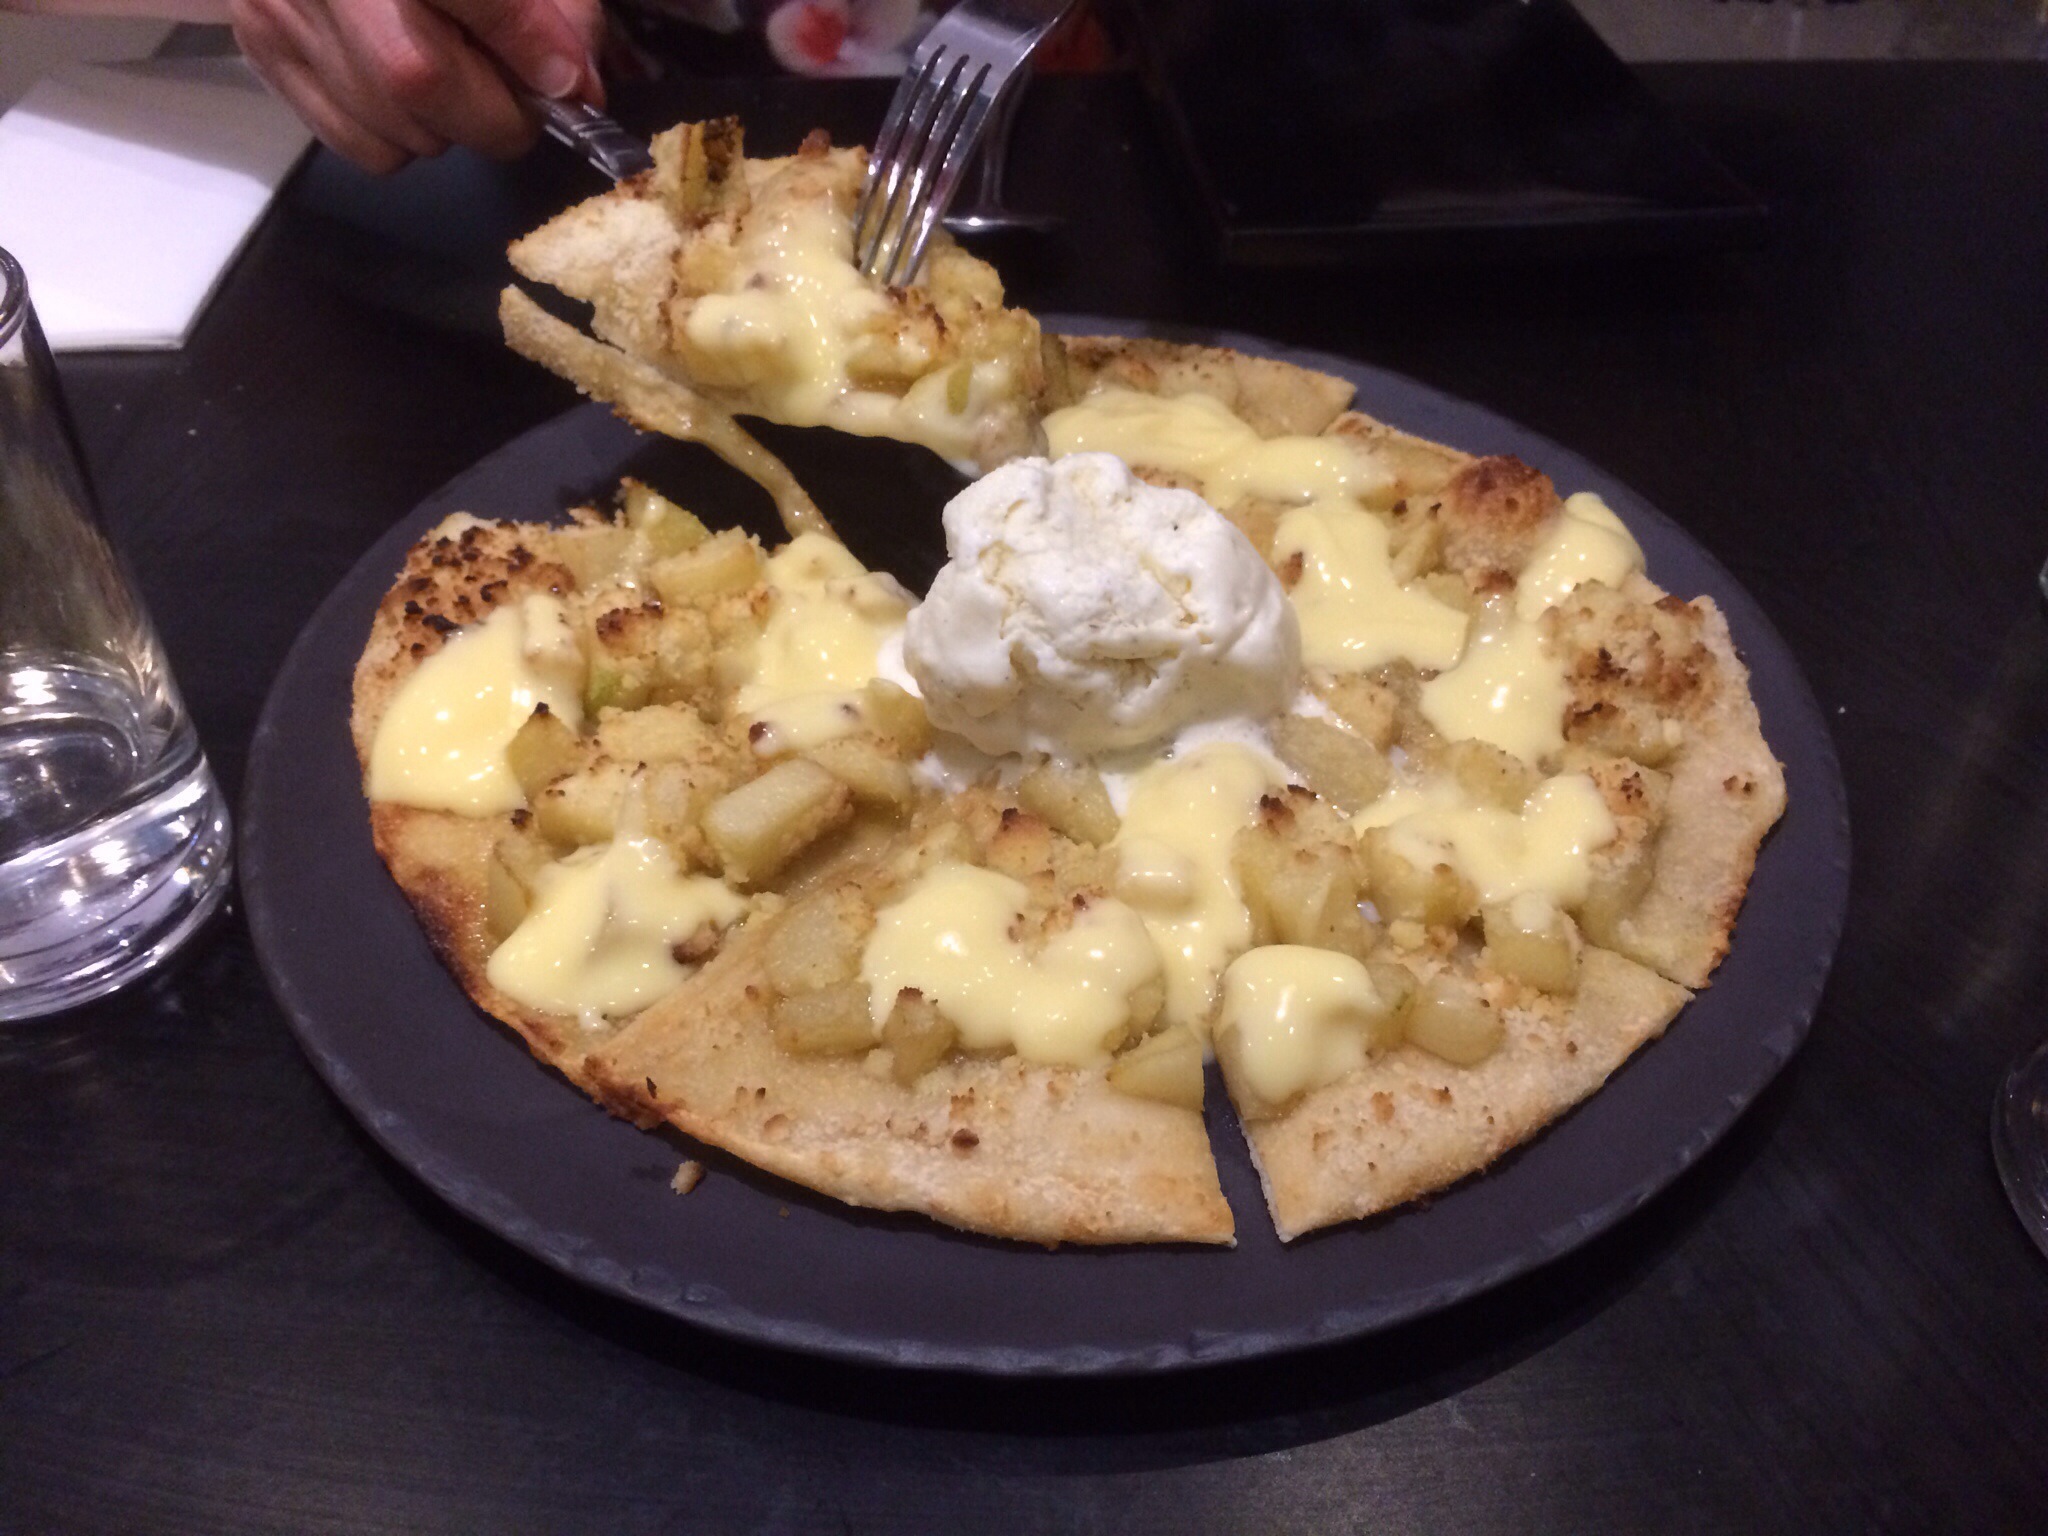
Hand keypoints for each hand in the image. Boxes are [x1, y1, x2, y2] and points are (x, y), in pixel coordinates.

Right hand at [230, 0, 605, 172]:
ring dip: (448, 126)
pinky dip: (403, 135)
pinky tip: (401, 84)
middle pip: (417, 81)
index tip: (569, 81)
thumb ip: (558, 7)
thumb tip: (574, 87)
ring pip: (392, 126)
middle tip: (516, 94)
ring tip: (450, 68)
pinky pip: (359, 144)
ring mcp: (281, 8)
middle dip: (491, 113)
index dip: (528, 46)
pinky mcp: (263, 45)